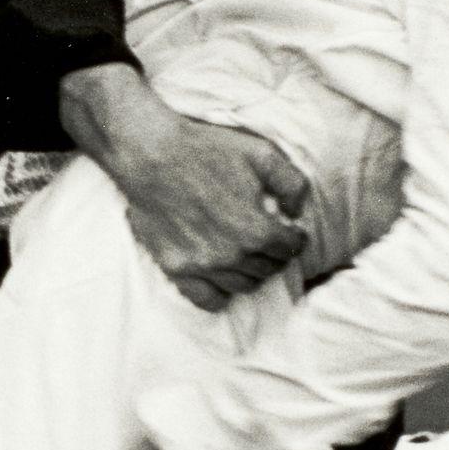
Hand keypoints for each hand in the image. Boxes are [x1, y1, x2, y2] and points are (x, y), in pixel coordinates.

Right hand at [61, 72, 308, 310]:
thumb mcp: (261, 154)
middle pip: (268, 269)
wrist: (151, 154)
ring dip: (251, 272)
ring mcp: (203, 266)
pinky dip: (221, 294)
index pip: (290, 248)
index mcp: (257, 230)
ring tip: (248, 256)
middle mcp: (233, 255)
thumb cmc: (206, 150)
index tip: (292, 232)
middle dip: (274, 255)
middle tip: (270, 242)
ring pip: (243, 285)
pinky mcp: (176, 268)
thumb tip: (297, 211)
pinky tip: (223, 279)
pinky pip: (207, 300)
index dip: (295, 238)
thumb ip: (292, 183)